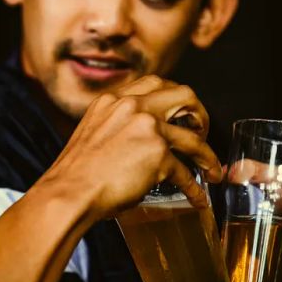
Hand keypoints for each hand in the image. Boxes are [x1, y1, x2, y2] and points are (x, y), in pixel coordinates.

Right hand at [43, 75, 221, 219]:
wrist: (68, 192)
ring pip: (193, 137)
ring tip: (212, 171)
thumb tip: (138, 140)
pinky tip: (197, 198)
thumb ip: (115, 126)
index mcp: (112, 100)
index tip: (179, 113)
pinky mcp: (157, 155)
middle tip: (201, 132)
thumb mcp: (92, 133)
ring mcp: (147, 128)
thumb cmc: (75, 173)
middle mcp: (131, 106)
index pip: (152, 83)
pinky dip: (194, 188)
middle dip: (199, 113)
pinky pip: (185, 172)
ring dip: (207, 156)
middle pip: (183, 94)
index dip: (172, 97)